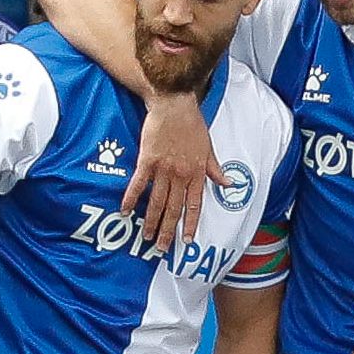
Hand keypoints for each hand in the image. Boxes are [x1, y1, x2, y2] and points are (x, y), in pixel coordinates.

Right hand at [125, 91, 226, 247]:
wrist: (174, 105)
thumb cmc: (192, 125)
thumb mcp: (209, 148)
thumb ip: (215, 169)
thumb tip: (228, 184)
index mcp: (197, 173)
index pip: (195, 205)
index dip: (191, 224)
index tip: (187, 240)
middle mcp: (181, 175)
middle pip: (174, 209)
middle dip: (168, 231)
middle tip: (162, 248)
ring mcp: (164, 169)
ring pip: (157, 201)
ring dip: (152, 221)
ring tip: (147, 236)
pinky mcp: (147, 160)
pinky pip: (138, 184)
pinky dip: (131, 198)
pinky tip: (125, 211)